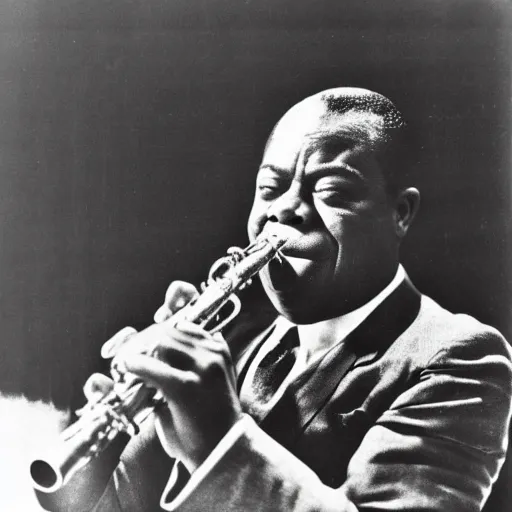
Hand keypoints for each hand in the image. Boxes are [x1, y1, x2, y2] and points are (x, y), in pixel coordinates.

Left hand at [116, 281, 242, 471]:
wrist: (221, 452)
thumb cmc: (204, 417)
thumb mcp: (196, 381)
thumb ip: (176, 359)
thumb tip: (156, 344)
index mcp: (216, 347)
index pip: (188, 317)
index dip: (170, 310)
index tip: (156, 315)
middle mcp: (212, 352)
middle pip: (168, 328)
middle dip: (144, 338)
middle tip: (126, 354)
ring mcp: (202, 368)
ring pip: (160, 342)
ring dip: (138, 351)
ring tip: (126, 365)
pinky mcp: (186, 387)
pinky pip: (152, 367)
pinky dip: (134, 366)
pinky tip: (125, 369)